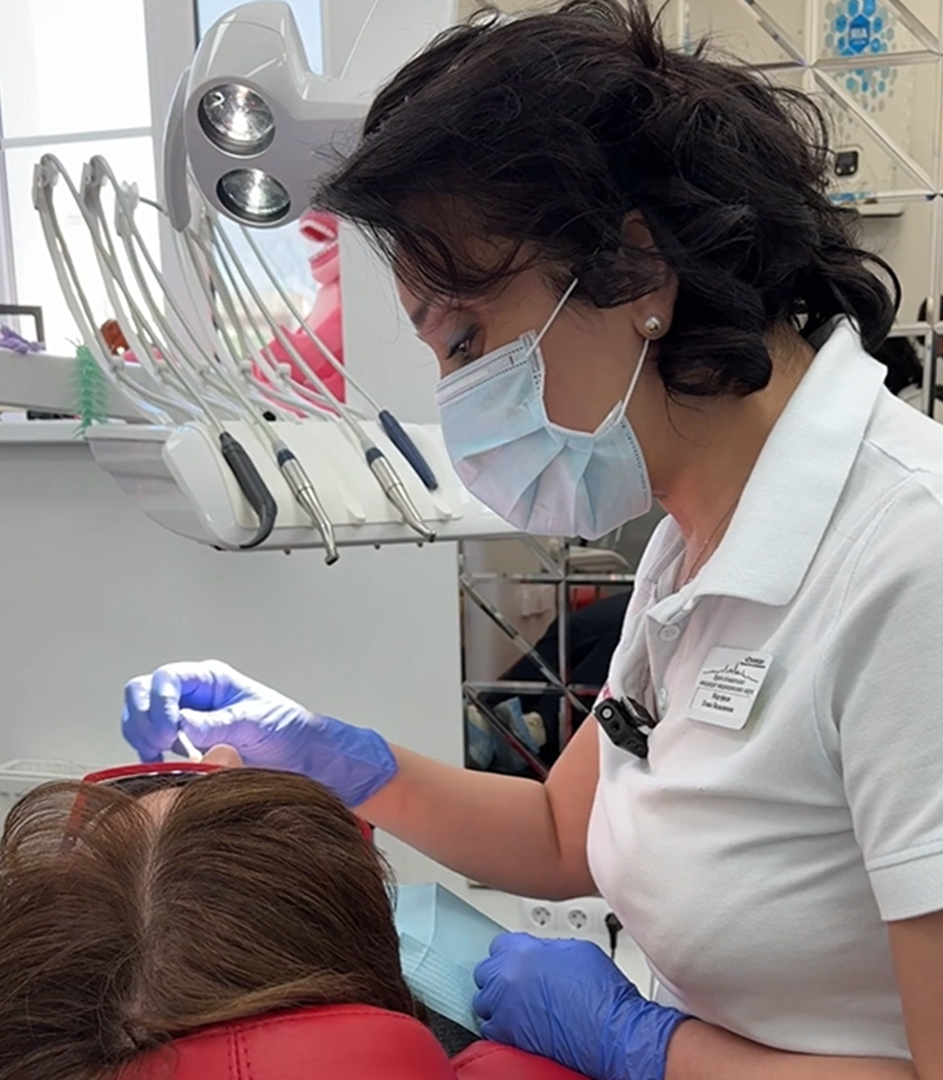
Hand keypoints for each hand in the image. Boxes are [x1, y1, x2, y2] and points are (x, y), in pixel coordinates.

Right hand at [121, 660, 396, 806]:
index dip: (159, 702)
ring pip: (138, 718)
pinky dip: (147, 754)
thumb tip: (181, 726)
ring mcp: (182, 719)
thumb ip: (217, 723)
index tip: (170, 731)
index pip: (165, 679)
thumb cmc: (284, 729)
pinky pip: (148, 743)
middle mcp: (191, 695)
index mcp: (209, 680)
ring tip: (161, 757)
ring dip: (142, 737)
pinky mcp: (181, 744)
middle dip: (143, 718)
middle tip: (160, 746)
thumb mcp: (254, 722)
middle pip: (142, 693)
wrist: (300, 757)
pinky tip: (163, 766)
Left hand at [473, 934, 687, 1079]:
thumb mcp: (574, 949)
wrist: (610, 1030)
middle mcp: (507, 976)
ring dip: (497, 1001)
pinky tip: (516, 1024)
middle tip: (516, 983)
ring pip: (484, 1000)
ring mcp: (504, 1006)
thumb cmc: (600, 992)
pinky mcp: (507, 1034)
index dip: (510, 953)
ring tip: (516, 1005)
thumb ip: (544, 948)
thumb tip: (537, 953)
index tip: (516, 960)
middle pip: (486, 971)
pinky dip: (499, 1025)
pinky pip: (489, 1027)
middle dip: (499, 976)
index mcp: (521, 950)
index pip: (498, 946)